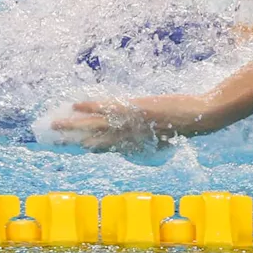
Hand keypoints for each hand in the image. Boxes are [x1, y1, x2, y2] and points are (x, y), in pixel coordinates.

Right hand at [51, 94, 221, 151]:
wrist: (201, 118)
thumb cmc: (185, 127)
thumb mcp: (165, 138)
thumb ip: (150, 140)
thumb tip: (142, 141)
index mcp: (134, 144)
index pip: (104, 148)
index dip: (87, 146)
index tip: (72, 146)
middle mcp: (128, 137)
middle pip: (93, 140)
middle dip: (72, 140)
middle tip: (51, 140)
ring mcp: (131, 123)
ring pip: (95, 124)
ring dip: (72, 124)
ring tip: (54, 124)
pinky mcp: (136, 108)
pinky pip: (109, 108)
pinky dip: (91, 106)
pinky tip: (75, 105)